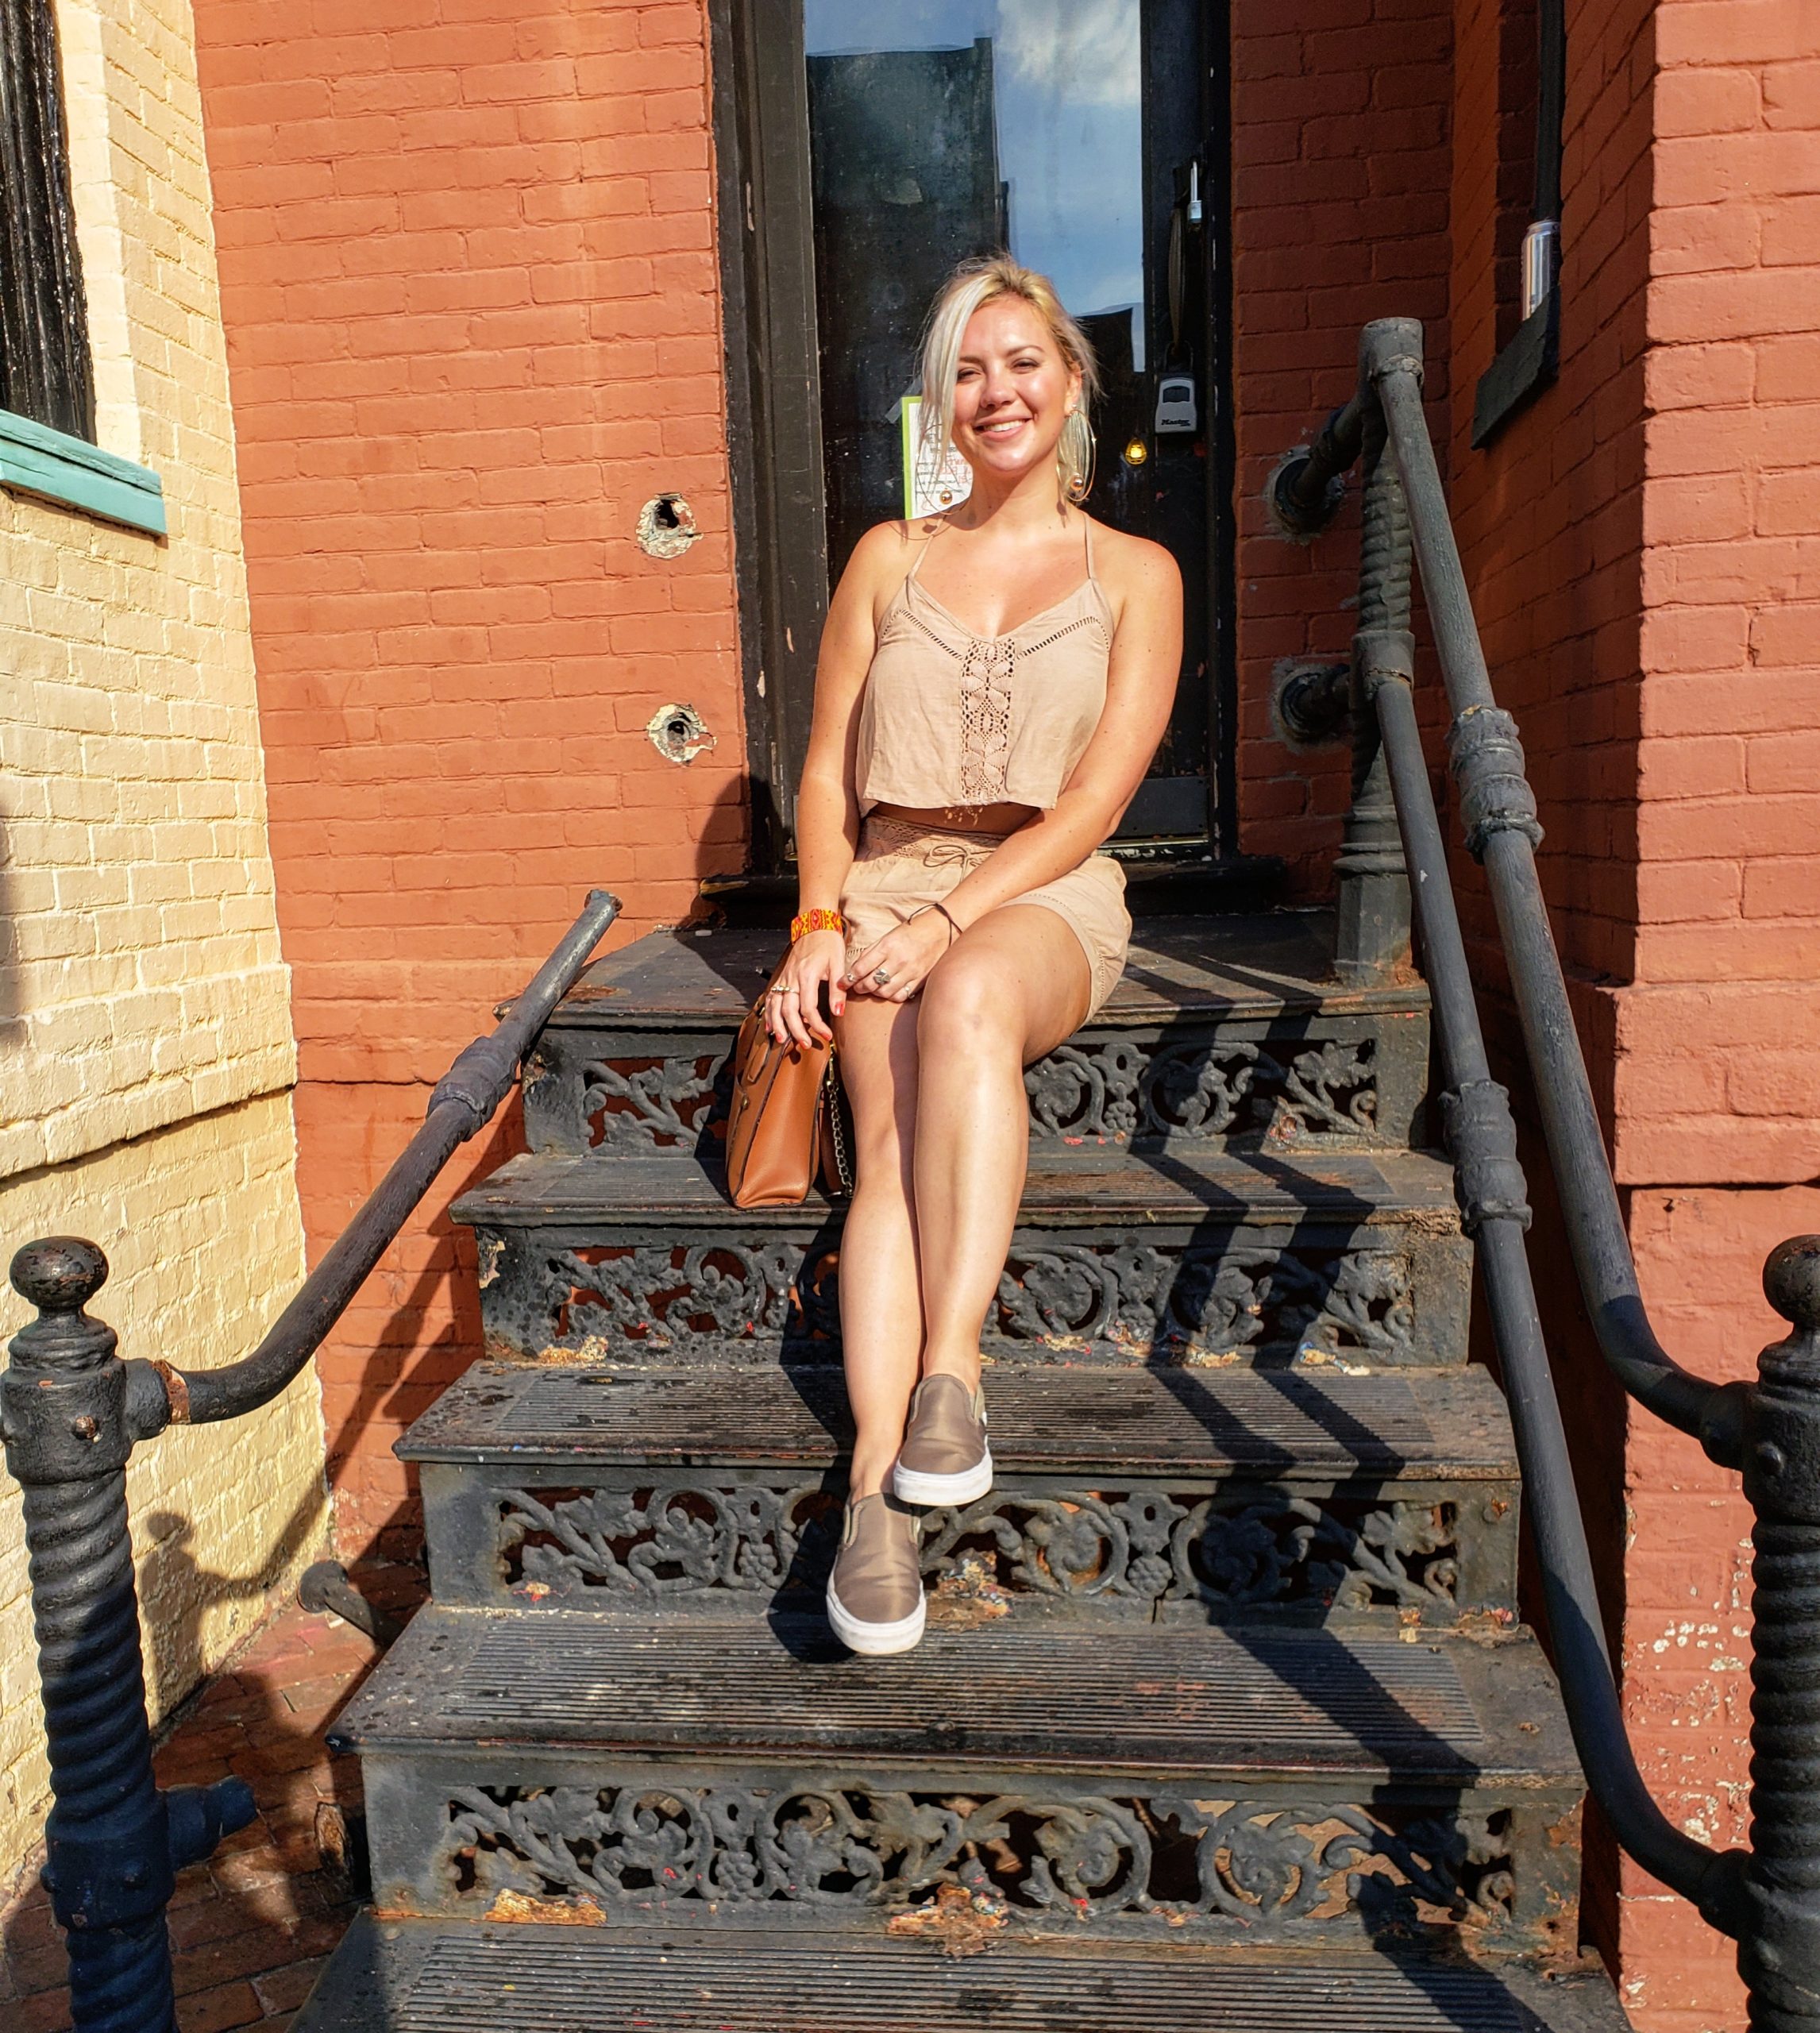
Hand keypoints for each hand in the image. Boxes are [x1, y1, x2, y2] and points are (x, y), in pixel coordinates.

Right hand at [766, 928, 846, 1048]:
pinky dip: (768, 1013)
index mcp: (807, 975)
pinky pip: (770, 998)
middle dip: (795, 1030)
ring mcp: (784, 978)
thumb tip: (838, 1012)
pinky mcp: (781, 977)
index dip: (817, 1024)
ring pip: (774, 1006)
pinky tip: (771, 1025)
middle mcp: (792, 977)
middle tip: (805, 1044)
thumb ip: (837, 990)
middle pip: (788, 1010)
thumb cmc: (828, 944)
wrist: (815, 926)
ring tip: (782, 1040)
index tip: (827, 1035)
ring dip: (777, 1024)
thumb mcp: (839, 965)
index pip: (809, 1007)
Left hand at [844, 907, 953, 1003]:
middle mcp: (899, 960)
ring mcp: (911, 972)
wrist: (941, 930)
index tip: (842, 982)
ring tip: (872, 988)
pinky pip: (900, 995)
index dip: (848, 979)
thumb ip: (871, 952)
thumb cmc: (912, 931)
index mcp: (888, 946)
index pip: (862, 968)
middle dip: (859, 987)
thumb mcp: (888, 936)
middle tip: (856, 986)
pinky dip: (891, 996)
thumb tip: (855, 970)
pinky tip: (888, 990)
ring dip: (874, 993)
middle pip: (871, 983)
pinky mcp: (920, 980)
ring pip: (884, 992)